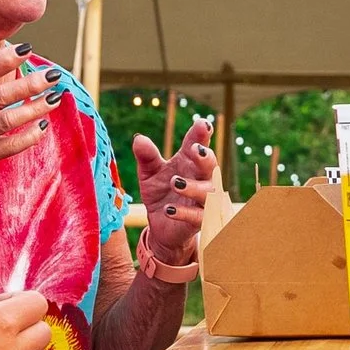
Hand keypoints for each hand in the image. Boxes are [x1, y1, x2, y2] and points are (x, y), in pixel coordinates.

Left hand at [134, 116, 218, 267]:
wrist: (161, 225)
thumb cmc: (159, 193)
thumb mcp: (149, 174)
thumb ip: (147, 157)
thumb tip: (139, 139)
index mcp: (189, 162)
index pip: (198, 144)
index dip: (202, 134)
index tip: (202, 124)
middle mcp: (201, 178)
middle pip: (210, 165)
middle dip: (205, 157)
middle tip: (195, 149)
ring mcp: (202, 200)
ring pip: (208, 191)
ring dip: (192, 186)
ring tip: (174, 182)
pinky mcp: (200, 220)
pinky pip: (198, 216)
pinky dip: (184, 212)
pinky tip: (168, 210)